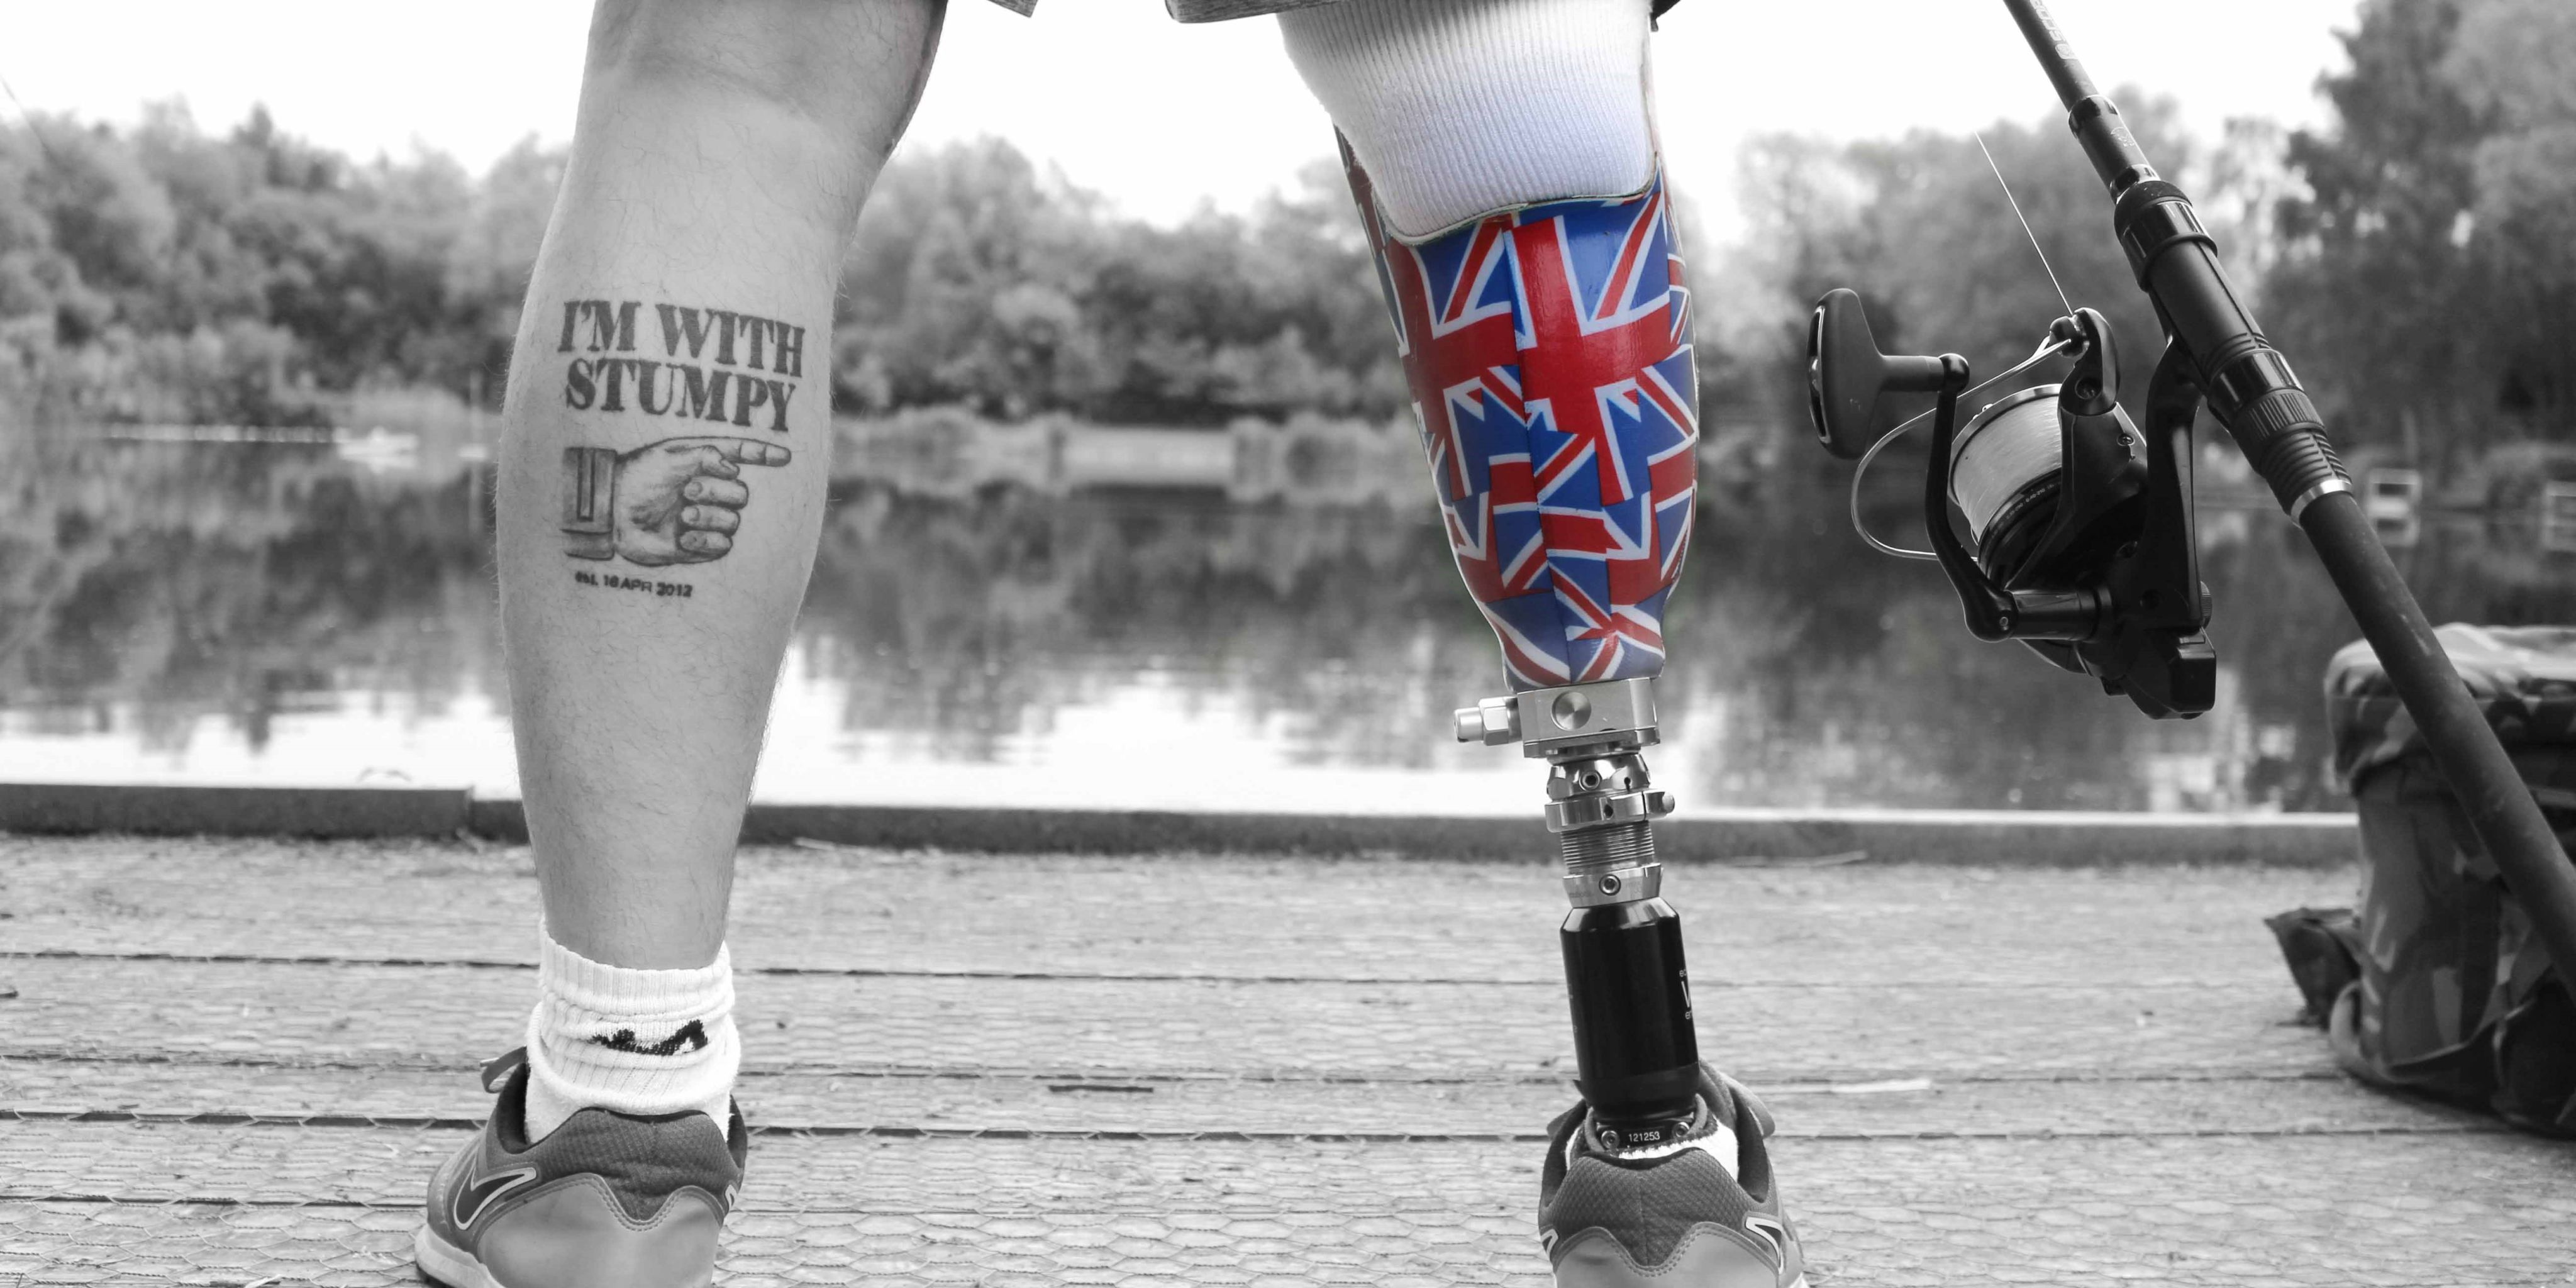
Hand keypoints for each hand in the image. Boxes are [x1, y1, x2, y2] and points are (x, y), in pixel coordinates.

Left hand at [593, 437, 792, 566]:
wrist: (610, 512)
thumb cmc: (635, 477)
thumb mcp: (668, 457)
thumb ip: (704, 456)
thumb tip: (733, 468)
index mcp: (703, 463)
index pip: (741, 457)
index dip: (764, 456)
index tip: (786, 457)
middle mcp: (708, 491)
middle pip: (741, 494)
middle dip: (720, 492)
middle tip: (688, 492)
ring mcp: (704, 519)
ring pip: (733, 521)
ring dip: (710, 517)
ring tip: (683, 516)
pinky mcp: (698, 546)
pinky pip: (722, 546)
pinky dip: (705, 541)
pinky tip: (683, 538)